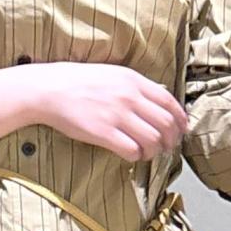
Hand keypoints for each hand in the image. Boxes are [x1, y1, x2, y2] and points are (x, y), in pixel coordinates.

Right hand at [35, 61, 189, 162]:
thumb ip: (135, 86)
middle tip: (168, 147)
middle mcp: (129, 97)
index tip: (181, 130)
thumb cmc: (79, 82)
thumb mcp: (113, 74)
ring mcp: (117, 115)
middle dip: (171, 139)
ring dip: (155, 151)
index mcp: (133, 81)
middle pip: (165, 124)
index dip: (180, 119)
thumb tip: (157, 99)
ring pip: (153, 139)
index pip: (169, 102)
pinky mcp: (103, 133)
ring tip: (149, 153)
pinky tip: (131, 155)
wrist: (49, 89)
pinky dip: (137, 156)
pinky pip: (132, 150)